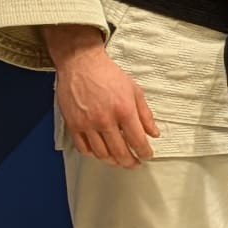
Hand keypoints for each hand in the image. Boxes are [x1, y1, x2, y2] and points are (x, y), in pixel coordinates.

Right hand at [47, 24, 158, 167]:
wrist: (80, 64)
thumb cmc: (108, 74)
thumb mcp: (134, 90)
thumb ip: (145, 114)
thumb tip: (154, 133)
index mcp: (123, 110)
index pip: (137, 140)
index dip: (144, 152)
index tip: (147, 156)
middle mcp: (105, 120)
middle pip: (120, 152)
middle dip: (130, 162)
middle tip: (135, 164)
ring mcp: (87, 124)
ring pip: (101, 154)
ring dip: (113, 161)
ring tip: (119, 160)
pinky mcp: (73, 125)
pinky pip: (83, 148)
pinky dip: (93, 154)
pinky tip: (101, 152)